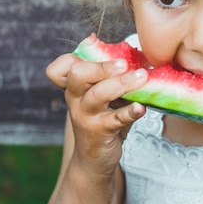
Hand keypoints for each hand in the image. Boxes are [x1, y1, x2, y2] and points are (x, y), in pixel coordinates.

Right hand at [47, 53, 147, 174]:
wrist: (94, 159)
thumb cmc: (102, 120)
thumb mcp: (101, 97)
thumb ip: (108, 76)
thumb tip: (126, 51)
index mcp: (74, 87)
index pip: (60, 68)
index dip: (74, 55)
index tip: (95, 44)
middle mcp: (76, 99)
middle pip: (78, 74)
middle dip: (102, 66)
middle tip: (124, 63)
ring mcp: (86, 116)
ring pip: (98, 94)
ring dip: (121, 83)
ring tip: (142, 77)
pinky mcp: (101, 132)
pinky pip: (116, 119)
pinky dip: (130, 112)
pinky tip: (141, 107)